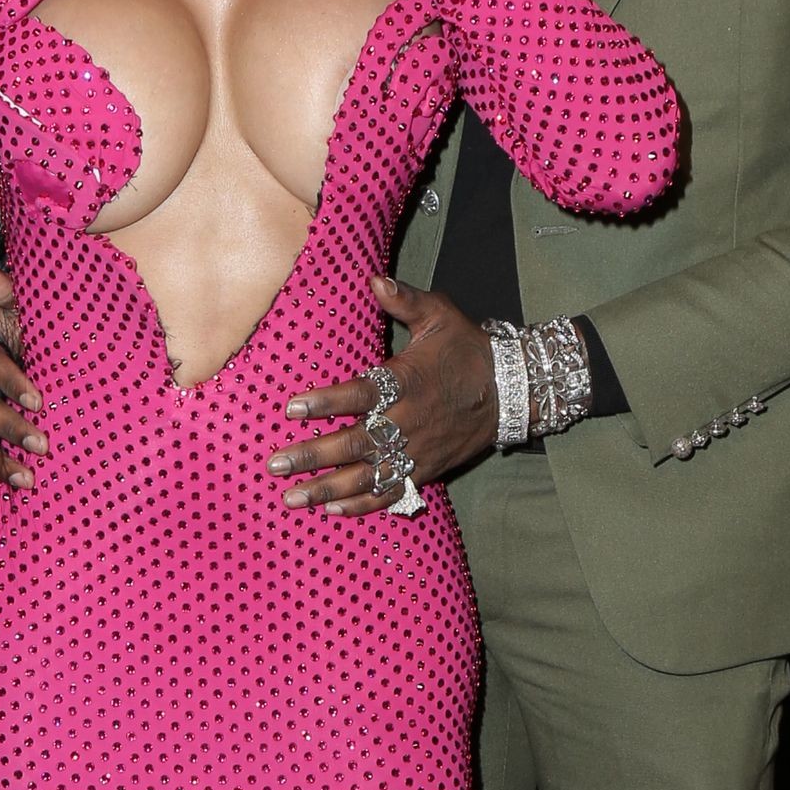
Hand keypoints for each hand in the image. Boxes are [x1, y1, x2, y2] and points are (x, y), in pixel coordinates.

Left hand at [265, 279, 495, 515]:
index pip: (360, 394)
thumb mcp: (440, 316)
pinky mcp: (427, 470)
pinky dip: (364, 505)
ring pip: (369, 476)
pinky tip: (335, 510)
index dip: (326, 402)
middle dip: (314, 455)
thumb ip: (405, 299)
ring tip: (294, 497)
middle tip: (276, 464)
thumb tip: (373, 279)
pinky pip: (393, 492)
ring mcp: (418, 450)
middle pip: (356, 443)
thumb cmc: (468, 349)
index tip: (292, 408)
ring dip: (329, 489)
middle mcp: (409, 421)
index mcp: (407, 381)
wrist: (512, 390)